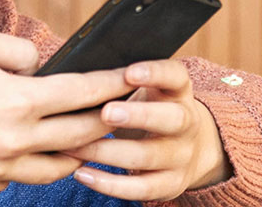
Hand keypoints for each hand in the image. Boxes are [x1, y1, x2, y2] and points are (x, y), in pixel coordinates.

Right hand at [0, 28, 134, 198]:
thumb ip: (19, 51)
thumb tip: (44, 66)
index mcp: (16, 100)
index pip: (82, 94)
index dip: (112, 85)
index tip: (132, 78)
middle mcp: (13, 141)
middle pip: (80, 135)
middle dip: (106, 121)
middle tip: (120, 112)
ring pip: (55, 168)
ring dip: (73, 152)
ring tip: (82, 138)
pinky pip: (14, 179)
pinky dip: (23, 165)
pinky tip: (23, 151)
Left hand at [61, 60, 232, 199]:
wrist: (186, 148)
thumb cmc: (150, 111)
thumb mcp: (146, 92)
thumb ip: (121, 84)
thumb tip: (76, 79)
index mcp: (178, 93)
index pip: (175, 76)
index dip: (155, 73)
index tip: (129, 73)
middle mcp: (187, 124)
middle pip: (171, 119)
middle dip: (138, 116)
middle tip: (106, 112)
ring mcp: (181, 157)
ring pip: (147, 156)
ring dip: (107, 152)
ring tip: (74, 147)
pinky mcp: (171, 185)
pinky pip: (140, 188)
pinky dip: (109, 184)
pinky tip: (82, 174)